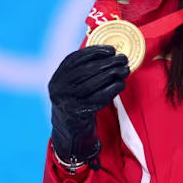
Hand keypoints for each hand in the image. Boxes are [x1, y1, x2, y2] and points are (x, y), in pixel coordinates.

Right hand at [48, 45, 129, 166]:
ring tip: (125, 70)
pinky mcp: (79, 113)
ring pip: (93, 83)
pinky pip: (98, 98)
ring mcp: (67, 101)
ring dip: (112, 74)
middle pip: (85, 70)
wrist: (70, 133)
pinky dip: (112, 89)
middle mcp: (58, 89)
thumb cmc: (77, 104)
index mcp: (57, 79)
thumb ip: (84, 73)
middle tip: (123, 59)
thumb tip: (110, 55)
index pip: (73, 60)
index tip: (111, 49)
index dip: (93, 52)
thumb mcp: (73, 87)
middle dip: (107, 62)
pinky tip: (121, 84)